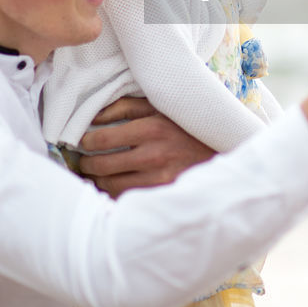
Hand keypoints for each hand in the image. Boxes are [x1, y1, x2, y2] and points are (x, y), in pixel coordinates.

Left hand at [75, 97, 215, 197]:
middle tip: (85, 160)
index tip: (84, 141)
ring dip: (99, 181)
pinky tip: (115, 186)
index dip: (86, 142)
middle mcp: (155, 156)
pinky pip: (128, 200)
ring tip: (97, 174)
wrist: (224, 151)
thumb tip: (93, 118)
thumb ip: (125, 106)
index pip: (101, 140)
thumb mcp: (160, 107)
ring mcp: (160, 180)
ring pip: (111, 187)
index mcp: (153, 129)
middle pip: (102, 166)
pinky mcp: (164, 196)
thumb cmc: (186, 126)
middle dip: (87, 164)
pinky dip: (116, 194)